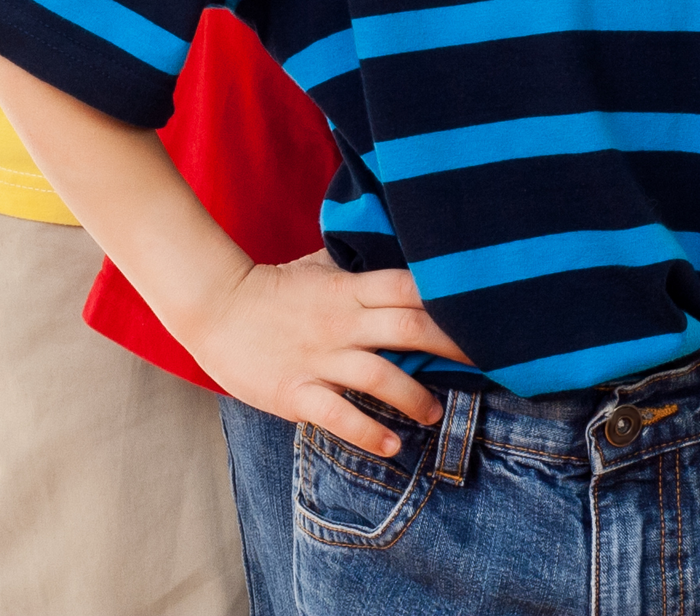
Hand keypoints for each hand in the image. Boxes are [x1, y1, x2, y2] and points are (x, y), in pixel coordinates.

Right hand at [187, 249, 471, 455]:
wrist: (215, 307)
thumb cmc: (273, 287)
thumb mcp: (319, 264)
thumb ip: (358, 264)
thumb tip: (398, 254)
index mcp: (349, 287)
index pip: (409, 286)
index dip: (448, 298)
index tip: (479, 311)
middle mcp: (342, 321)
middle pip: (410, 329)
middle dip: (453, 347)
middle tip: (484, 363)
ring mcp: (320, 358)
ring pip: (382, 378)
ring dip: (417, 398)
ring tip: (435, 412)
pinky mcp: (297, 392)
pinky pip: (340, 416)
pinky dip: (370, 434)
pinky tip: (393, 446)